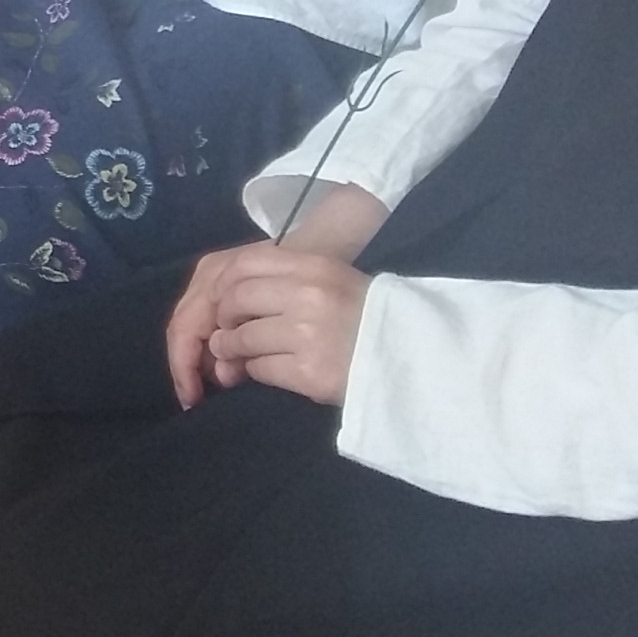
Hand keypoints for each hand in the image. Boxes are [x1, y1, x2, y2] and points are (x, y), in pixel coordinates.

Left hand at [168, 243, 370, 409]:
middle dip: (225, 319)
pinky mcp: (310, 371)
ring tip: (238, 356)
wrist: (415, 361)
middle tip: (228, 332)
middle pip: (236, 300)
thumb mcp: (331, 283)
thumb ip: (283, 284)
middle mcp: (309, 295)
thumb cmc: (368, 320)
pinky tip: (268, 371)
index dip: (224, 285)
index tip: (222, 302)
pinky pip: (259, 368)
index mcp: (316, 267)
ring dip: (233, 350)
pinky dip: (254, 371)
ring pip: (242, 338)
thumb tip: (223, 302)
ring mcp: (309, 333)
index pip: (246, 264)